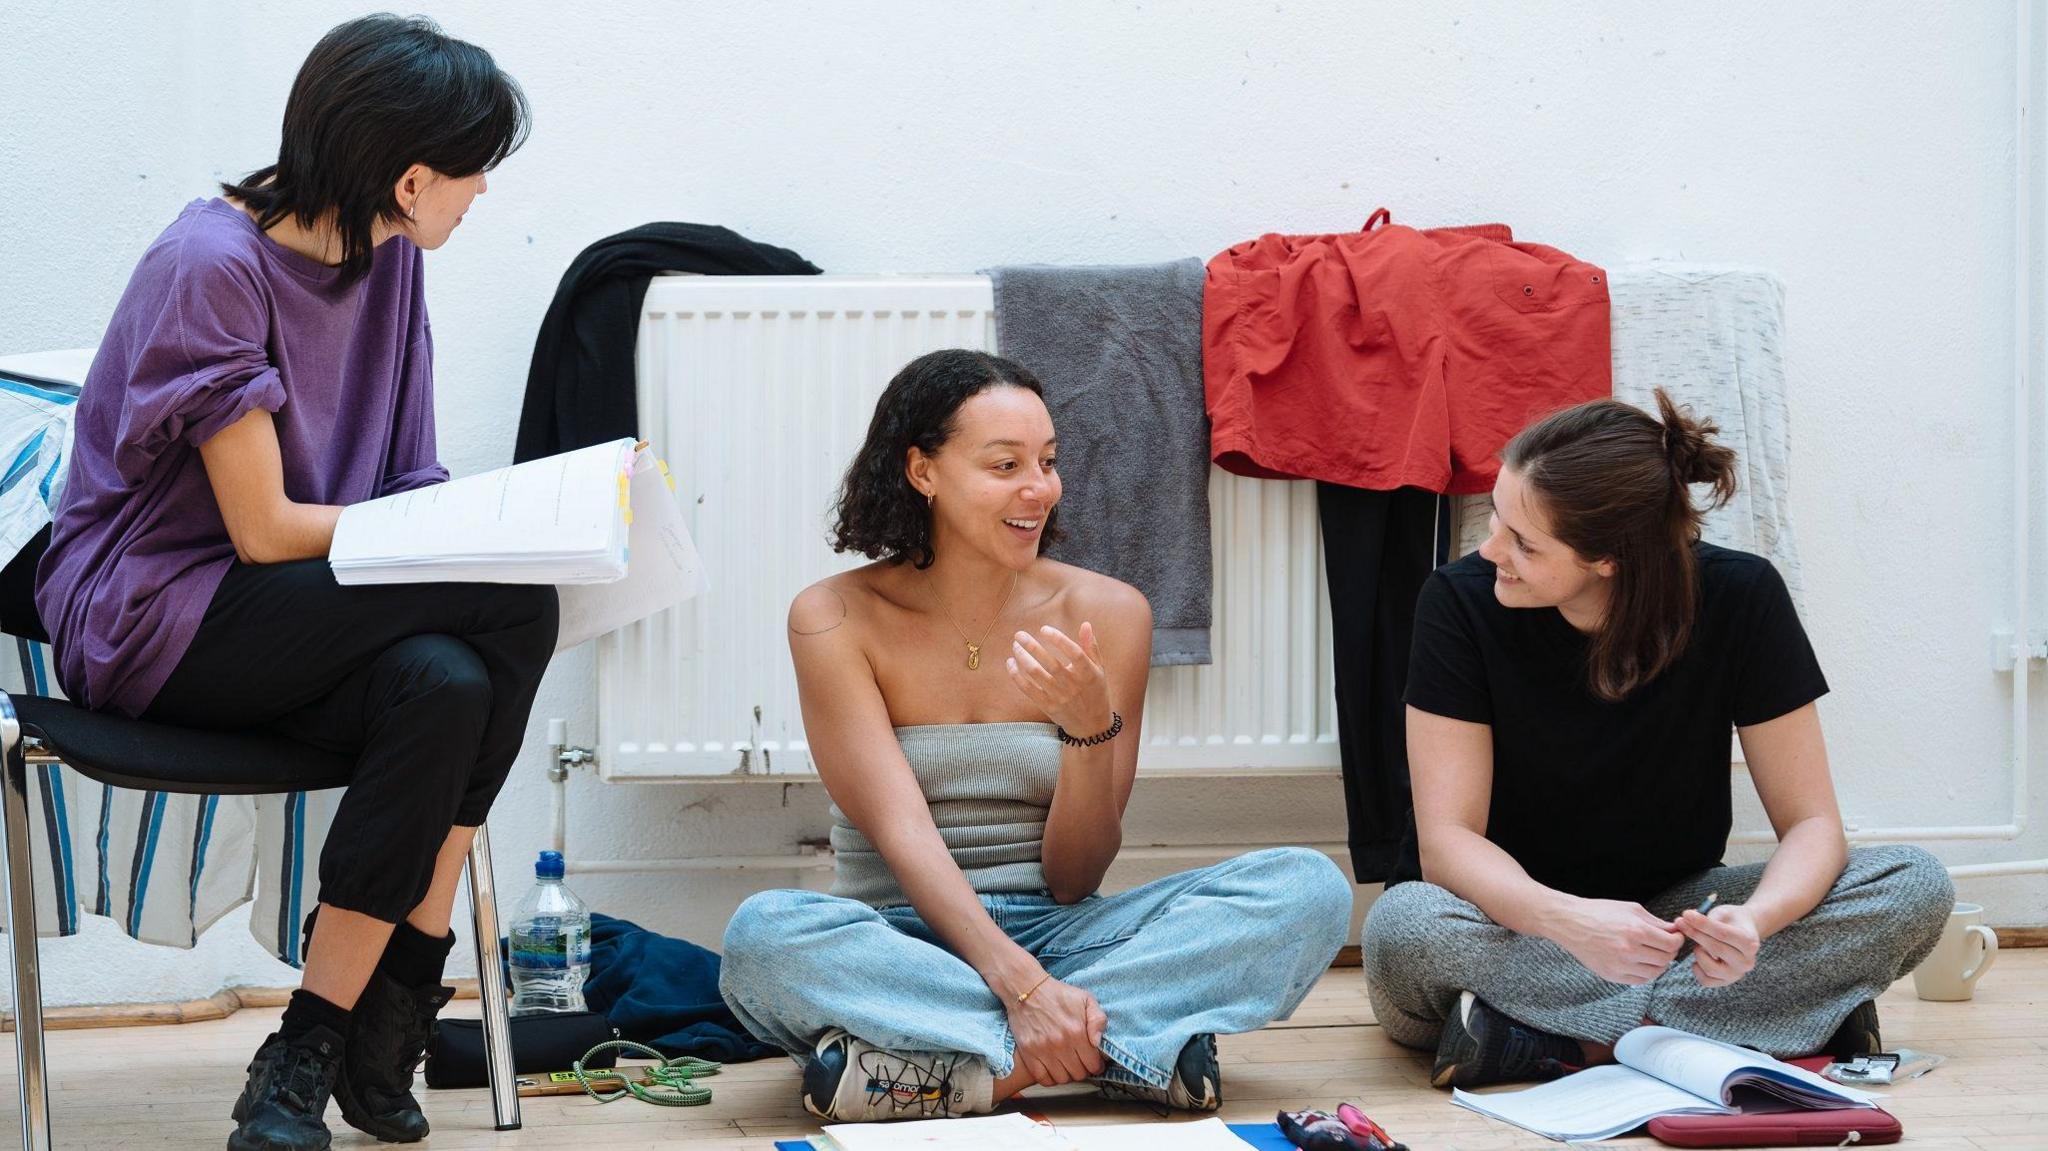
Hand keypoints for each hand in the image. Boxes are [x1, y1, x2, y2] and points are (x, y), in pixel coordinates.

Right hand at [1004, 975, 1107, 1085]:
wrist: (1027, 989)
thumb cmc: (1058, 994)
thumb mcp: (1086, 999)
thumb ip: (1099, 1020)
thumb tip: (1099, 1042)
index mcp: (1077, 1031)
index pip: (1093, 1064)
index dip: (1097, 1065)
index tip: (1094, 1061)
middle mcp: (1060, 1044)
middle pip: (1079, 1074)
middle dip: (1083, 1070)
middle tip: (1080, 1062)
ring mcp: (1043, 1050)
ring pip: (1062, 1079)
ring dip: (1067, 1074)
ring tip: (1067, 1064)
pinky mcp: (1028, 1053)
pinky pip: (1043, 1079)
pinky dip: (1050, 1078)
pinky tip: (1053, 1068)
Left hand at [1007, 623, 1113, 736]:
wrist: (1091, 726)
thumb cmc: (1095, 692)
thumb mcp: (1099, 669)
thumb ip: (1091, 647)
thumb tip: (1085, 624)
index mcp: (1088, 673)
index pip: (1074, 653)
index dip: (1059, 639)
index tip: (1044, 629)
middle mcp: (1073, 685)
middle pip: (1050, 663)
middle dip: (1032, 646)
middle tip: (1019, 634)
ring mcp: (1059, 697)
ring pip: (1036, 674)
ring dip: (1022, 657)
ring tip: (1015, 646)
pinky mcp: (1047, 706)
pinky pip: (1028, 689)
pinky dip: (1016, 676)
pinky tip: (1010, 663)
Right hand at [1551, 897, 1683, 984]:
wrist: (1570, 923)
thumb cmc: (1599, 912)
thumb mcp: (1631, 909)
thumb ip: (1655, 922)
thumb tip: (1674, 931)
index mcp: (1636, 930)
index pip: (1671, 944)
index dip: (1677, 940)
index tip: (1674, 937)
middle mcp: (1629, 950)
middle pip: (1665, 960)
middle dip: (1669, 952)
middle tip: (1665, 945)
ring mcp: (1620, 965)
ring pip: (1654, 973)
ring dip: (1659, 964)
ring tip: (1653, 954)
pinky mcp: (1611, 975)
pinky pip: (1639, 980)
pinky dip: (1644, 973)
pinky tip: (1640, 962)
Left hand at [1679, 903, 1762, 986]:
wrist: (1742, 932)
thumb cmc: (1730, 921)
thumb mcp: (1722, 913)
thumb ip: (1706, 917)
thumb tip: (1684, 920)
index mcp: (1750, 943)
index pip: (1723, 934)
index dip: (1702, 924)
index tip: (1686, 914)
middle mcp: (1747, 962)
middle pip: (1715, 950)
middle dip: (1695, 934)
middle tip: (1680, 922)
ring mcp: (1736, 974)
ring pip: (1710, 968)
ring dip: (1698, 952)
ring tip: (1698, 942)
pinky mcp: (1725, 982)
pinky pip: (1705, 980)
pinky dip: (1697, 968)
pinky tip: (1700, 955)